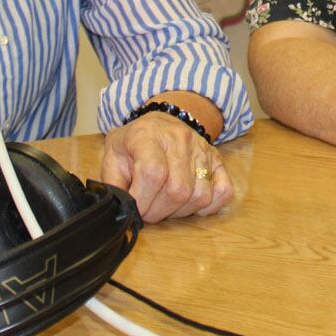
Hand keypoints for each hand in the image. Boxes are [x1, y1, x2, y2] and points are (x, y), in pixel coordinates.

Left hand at [100, 112, 231, 222]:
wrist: (159, 123)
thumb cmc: (134, 143)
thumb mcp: (113, 156)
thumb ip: (112, 183)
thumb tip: (119, 209)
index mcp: (148, 135)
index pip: (152, 173)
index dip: (142, 200)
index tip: (135, 208)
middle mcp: (179, 139)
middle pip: (177, 189)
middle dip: (159, 211)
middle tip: (148, 210)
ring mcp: (201, 149)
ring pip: (200, 195)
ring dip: (180, 211)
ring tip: (165, 205)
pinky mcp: (216, 160)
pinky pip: (224, 192)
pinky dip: (209, 206)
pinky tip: (189, 203)